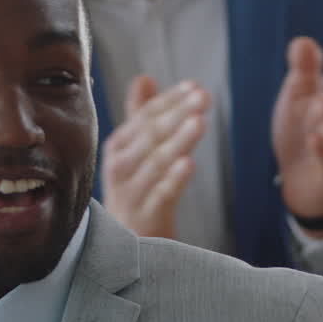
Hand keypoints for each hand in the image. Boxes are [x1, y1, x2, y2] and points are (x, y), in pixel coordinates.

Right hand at [102, 75, 207, 237]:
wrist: (129, 244)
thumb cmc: (135, 190)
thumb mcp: (135, 152)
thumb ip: (140, 115)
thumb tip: (144, 77)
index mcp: (120, 147)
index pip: (145, 117)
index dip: (169, 100)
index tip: (194, 86)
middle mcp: (121, 166)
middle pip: (151, 136)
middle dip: (177, 114)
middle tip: (202, 97)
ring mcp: (131, 192)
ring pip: (156, 163)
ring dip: (178, 141)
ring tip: (199, 122)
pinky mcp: (145, 217)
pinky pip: (160, 195)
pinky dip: (173, 179)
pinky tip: (189, 163)